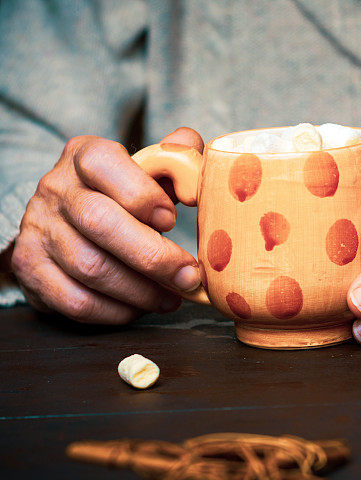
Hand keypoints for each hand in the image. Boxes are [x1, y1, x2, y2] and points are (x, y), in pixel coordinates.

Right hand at [11, 128, 204, 323]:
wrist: (65, 220)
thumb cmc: (122, 195)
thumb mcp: (148, 169)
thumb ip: (174, 159)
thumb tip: (192, 150)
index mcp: (85, 155)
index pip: (104, 164)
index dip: (142, 194)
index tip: (172, 220)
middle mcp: (55, 189)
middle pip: (100, 222)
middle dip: (154, 256)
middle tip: (189, 276)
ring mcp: (38, 229)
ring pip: (91, 268)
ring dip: (141, 291)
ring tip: (173, 296)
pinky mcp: (31, 268)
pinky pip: (76, 301)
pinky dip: (116, 311)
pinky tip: (140, 307)